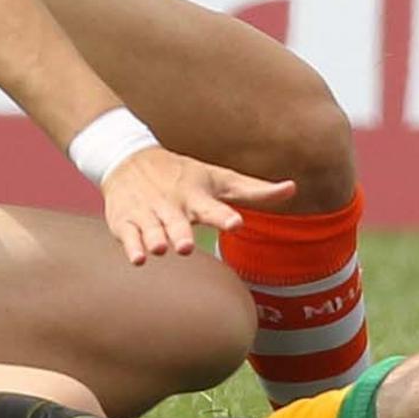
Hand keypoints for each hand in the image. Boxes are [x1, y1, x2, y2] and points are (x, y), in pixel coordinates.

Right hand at [98, 144, 294, 265]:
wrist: (128, 159)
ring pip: (152, 229)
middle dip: (180, 232)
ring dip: (156, 239)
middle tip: (187, 245)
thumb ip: (254, 190)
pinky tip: (138, 258)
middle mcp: (171, 205)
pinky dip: (132, 246)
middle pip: (177, 222)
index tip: (236, 223)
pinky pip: (128, 236)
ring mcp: (147, 213)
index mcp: (196, 195)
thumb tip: (293, 188)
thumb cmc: (184, 174)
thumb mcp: (219, 179)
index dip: (224, 215)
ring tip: (160, 249)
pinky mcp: (125, 221)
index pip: (213, 207)